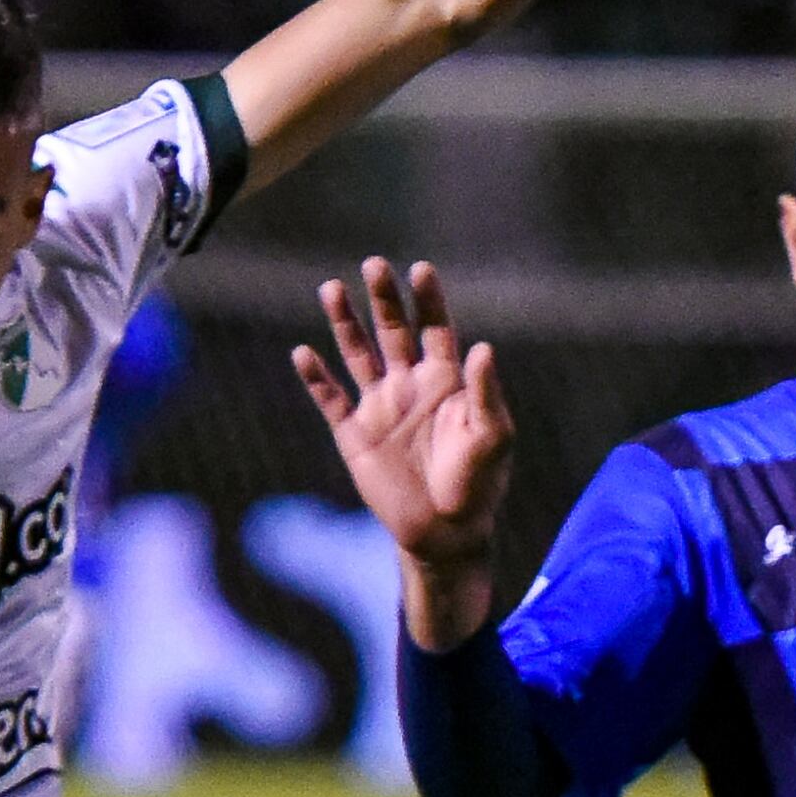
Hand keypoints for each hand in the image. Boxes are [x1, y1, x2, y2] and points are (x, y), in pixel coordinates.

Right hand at [291, 260, 518, 643]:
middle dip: (383, 298)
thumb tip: (483, 346)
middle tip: (373, 265)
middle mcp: (410, 384)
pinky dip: (316, 377)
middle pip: (392, 330)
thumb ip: (486, 392)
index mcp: (445, 379)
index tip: (420, 269)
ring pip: (357, 354)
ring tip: (331, 288)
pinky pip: (330, 399)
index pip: (435, 327)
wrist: (445, 532)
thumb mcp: (492, 436)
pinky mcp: (354, 434)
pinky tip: (304, 353)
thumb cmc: (478, 483)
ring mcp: (379, 406)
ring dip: (344, 323)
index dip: (427, 299)